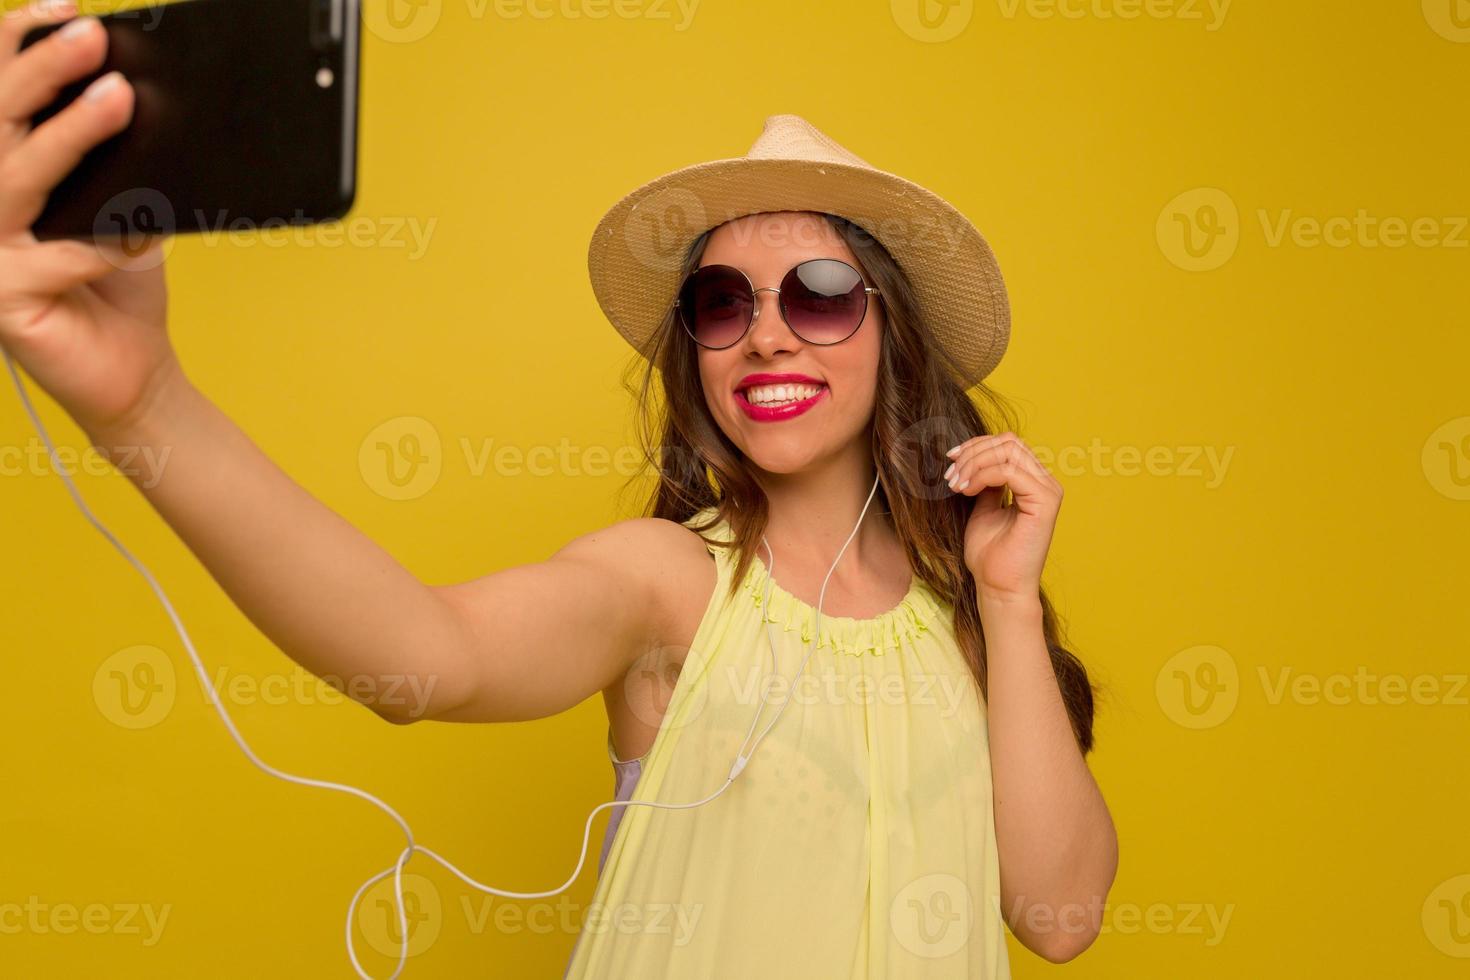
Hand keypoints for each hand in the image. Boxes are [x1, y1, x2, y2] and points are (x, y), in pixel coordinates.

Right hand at [0, 0, 179, 440]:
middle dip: (41, 72)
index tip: (65, 9)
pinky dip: (105, 242)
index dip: (17, 46)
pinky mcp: (4, 300)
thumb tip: (130, 86)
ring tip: (118, 97)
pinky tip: (143, 229)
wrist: (134, 366)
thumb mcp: (119, 203)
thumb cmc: (120, 280)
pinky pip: (57, 258)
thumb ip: (112, 156)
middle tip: (90, 37)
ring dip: (69, 135)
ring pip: (16, 180)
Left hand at [943, 432, 1062, 602]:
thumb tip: (973, 458)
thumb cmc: (989, 554)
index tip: (949, 460)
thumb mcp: (982, 508)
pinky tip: (966, 491)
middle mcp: (1045, 483)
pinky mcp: (1045, 502)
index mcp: (1033, 482)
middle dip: (972, 453)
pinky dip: (982, 475)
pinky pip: (1009, 471)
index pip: (1008, 444)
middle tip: (950, 475)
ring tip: (955, 484)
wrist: (997, 587)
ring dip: (974, 463)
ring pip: (1008, 451)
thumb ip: (985, 482)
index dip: (976, 446)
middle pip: (1008, 442)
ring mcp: (1048, 491)